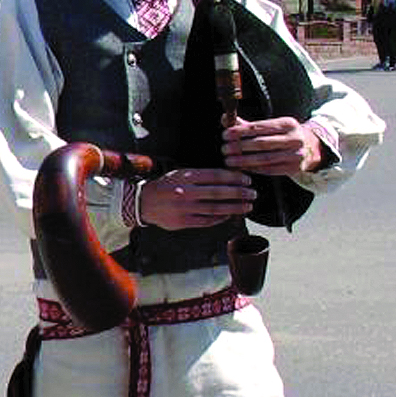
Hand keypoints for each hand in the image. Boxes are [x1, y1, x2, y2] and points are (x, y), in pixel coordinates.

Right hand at [139, 168, 255, 229]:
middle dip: (239, 193)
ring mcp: (184, 209)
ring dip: (235, 208)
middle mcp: (185, 192)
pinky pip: (207, 221)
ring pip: (216, 208)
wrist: (143, 203)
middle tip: (253, 194)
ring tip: (248, 206)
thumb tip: (229, 179)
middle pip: (219, 193)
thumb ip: (201, 176)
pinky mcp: (183, 222)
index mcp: (185, 177)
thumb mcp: (180, 174)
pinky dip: (221, 218)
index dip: (234, 178)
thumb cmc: (165, 186)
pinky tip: (230, 215)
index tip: (247, 180)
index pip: (216, 176)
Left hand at [221, 117, 324, 176]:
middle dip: (239, 146)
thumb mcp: (270, 126)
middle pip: (261, 143)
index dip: (241, 131)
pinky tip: (239, 168)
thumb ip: (247, 124)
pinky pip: (268, 170)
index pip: (260, 126)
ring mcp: (296, 154)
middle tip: (224, 149)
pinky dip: (252, 169)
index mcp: (288, 123)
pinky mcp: (293, 168)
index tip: (225, 134)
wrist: (308, 148)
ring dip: (243, 160)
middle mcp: (295, 138)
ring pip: (264, 158)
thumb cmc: (281, 135)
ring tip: (228, 160)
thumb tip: (225, 118)